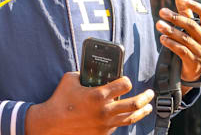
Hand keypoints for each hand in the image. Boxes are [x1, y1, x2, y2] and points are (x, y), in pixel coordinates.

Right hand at [25, 72, 154, 134]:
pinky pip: (118, 126)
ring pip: (130, 118)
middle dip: (145, 97)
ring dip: (142, 111)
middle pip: (134, 103)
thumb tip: (90, 70)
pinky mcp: (101, 134)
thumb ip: (84, 73)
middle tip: (150, 93)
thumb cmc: (60, 100)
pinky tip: (128, 116)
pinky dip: (125, 120)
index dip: (127, 80)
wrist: (51, 125)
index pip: (124, 84)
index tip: (126, 80)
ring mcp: (104, 124)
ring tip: (148, 107)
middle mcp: (105, 110)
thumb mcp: (71, 79)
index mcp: (99, 94)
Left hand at [155, 0, 200, 91]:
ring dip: (170, 30)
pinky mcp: (194, 62)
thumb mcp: (190, 26)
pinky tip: (162, 38)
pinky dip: (171, 44)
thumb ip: (185, 11)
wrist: (194, 68)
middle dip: (175, 17)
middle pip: (191, 25)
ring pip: (184, 38)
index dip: (194, 5)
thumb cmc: (192, 41)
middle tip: (161, 11)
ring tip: (158, 24)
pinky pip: (181, 50)